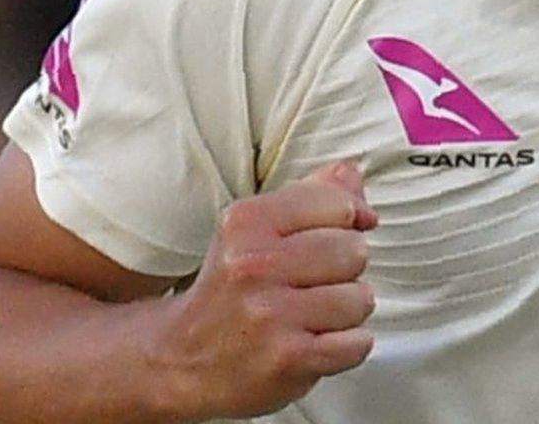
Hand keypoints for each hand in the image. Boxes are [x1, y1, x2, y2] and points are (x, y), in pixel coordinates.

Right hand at [152, 161, 379, 418]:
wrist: (178, 361)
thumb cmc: (229, 289)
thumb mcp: (254, 229)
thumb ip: (310, 194)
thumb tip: (354, 177)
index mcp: (246, 223)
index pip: (337, 202)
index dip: (344, 223)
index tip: (325, 238)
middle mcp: (254, 266)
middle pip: (354, 251)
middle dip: (343, 270)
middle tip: (307, 285)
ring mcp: (271, 316)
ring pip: (360, 299)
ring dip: (345, 312)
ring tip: (310, 316)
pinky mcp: (288, 359)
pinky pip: (358, 343)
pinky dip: (347, 347)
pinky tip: (315, 343)